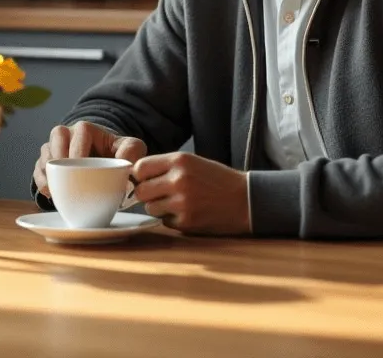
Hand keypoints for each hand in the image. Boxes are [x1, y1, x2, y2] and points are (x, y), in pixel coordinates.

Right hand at [34, 121, 146, 199]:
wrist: (105, 162)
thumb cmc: (118, 153)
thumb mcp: (131, 148)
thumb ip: (133, 152)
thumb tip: (127, 168)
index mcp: (88, 130)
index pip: (80, 131)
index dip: (78, 147)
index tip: (81, 164)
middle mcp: (69, 135)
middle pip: (56, 137)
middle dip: (58, 156)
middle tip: (65, 175)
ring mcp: (56, 149)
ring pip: (45, 154)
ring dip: (47, 170)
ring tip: (55, 188)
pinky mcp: (48, 165)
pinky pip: (39, 170)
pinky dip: (42, 182)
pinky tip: (49, 193)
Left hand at [132, 152, 249, 235]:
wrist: (246, 200)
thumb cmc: (218, 180)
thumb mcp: (192, 162)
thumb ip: (165, 166)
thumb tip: (136, 175)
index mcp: (179, 160)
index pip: (140, 167)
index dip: (140, 175)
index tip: (146, 179)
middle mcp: (178, 180)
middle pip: (141, 190)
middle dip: (147, 194)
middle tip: (160, 194)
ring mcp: (182, 202)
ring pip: (151, 207)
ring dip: (159, 207)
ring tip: (177, 203)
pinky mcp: (187, 221)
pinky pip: (165, 221)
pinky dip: (172, 219)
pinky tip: (188, 212)